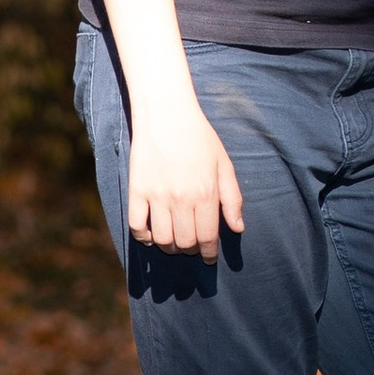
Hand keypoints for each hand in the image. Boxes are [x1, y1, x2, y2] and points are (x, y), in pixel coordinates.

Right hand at [126, 99, 245, 261]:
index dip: (209, 253)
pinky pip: (137, 227)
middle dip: (191, 250)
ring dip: (170, 247)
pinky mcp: (136, 191)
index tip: (209, 258)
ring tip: (175, 242)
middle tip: (193, 246)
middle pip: (185, 242)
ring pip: (161, 239)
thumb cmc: (200, 139)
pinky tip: (153, 235)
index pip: (208, 236)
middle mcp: (181, 198)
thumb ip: (232, 198)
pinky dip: (145, 237)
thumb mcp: (224, 165)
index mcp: (206, 193)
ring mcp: (156, 196)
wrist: (167, 116)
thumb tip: (237, 228)